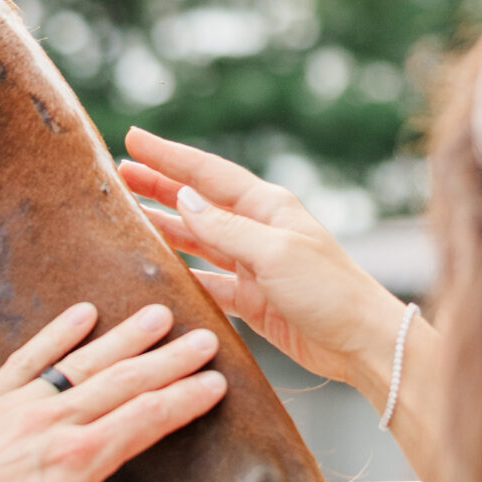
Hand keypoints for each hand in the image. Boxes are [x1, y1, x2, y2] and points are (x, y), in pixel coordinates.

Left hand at [0, 301, 223, 481]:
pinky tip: (83, 315)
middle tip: (204, 339)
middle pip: (125, 379)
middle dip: (169, 359)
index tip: (216, 383)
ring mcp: (18, 406)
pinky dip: (58, 333)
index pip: (149, 417)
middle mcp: (54, 422)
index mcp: (80, 459)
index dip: (187, 398)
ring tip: (158, 316)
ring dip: (125, 337)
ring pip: (83, 361)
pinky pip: (30, 357)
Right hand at [122, 126, 407, 407]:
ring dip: (164, 227)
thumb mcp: (275, 253)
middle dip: (159, 186)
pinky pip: (205, 280)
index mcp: (268, 207)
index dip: (169, 157)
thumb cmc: (330, 290)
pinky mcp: (251, 299)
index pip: (208, 174)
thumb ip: (225, 229)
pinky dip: (180, 274)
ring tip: (128, 216)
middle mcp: (258, 230)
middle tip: (120, 173)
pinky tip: (156, 270)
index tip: (134, 139)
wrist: (361, 342)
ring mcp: (253, 265)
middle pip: (199, 202)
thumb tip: (183, 200)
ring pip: (197, 240)